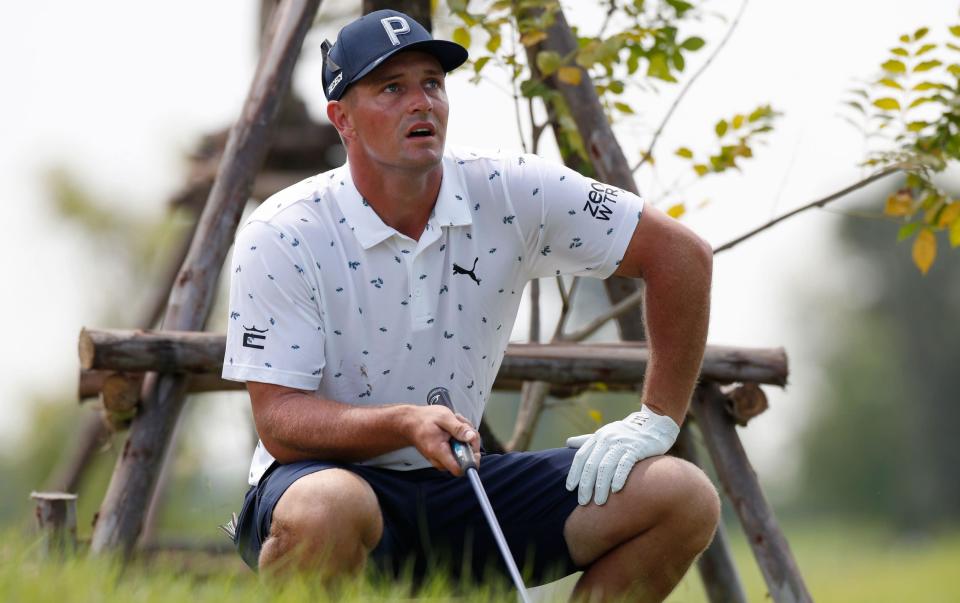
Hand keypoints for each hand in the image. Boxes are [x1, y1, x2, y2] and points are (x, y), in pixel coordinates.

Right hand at [406, 405, 480, 475]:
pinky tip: (454, 429)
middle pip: (466, 460)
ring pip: (464, 454)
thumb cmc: (425, 420)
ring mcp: (442, 460)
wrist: (411, 423)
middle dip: (469, 441)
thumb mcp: (444, 417)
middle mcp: (440, 460)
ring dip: (465, 438)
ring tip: (456, 424)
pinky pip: (460, 451)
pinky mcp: (445, 456)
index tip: (472, 445)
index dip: (471, 460)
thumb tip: (471, 437)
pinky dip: (461, 439)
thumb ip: (458, 428)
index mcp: (439, 451)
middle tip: (462, 425)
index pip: (459, 469)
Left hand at [565, 405, 679, 505]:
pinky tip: (615, 491)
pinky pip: (625, 464)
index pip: (581, 456)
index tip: (570, 489)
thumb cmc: (627, 433)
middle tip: (583, 502)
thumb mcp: (606, 433)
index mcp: (598, 437)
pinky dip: (619, 477)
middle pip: (591, 464)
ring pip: (606, 467)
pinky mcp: (637, 448)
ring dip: (601, 486)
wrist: (654, 424)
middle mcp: (607, 439)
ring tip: (599, 502)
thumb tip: (568, 443)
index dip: (574, 473)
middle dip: (586, 485)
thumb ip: (587, 440)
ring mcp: (621, 443)